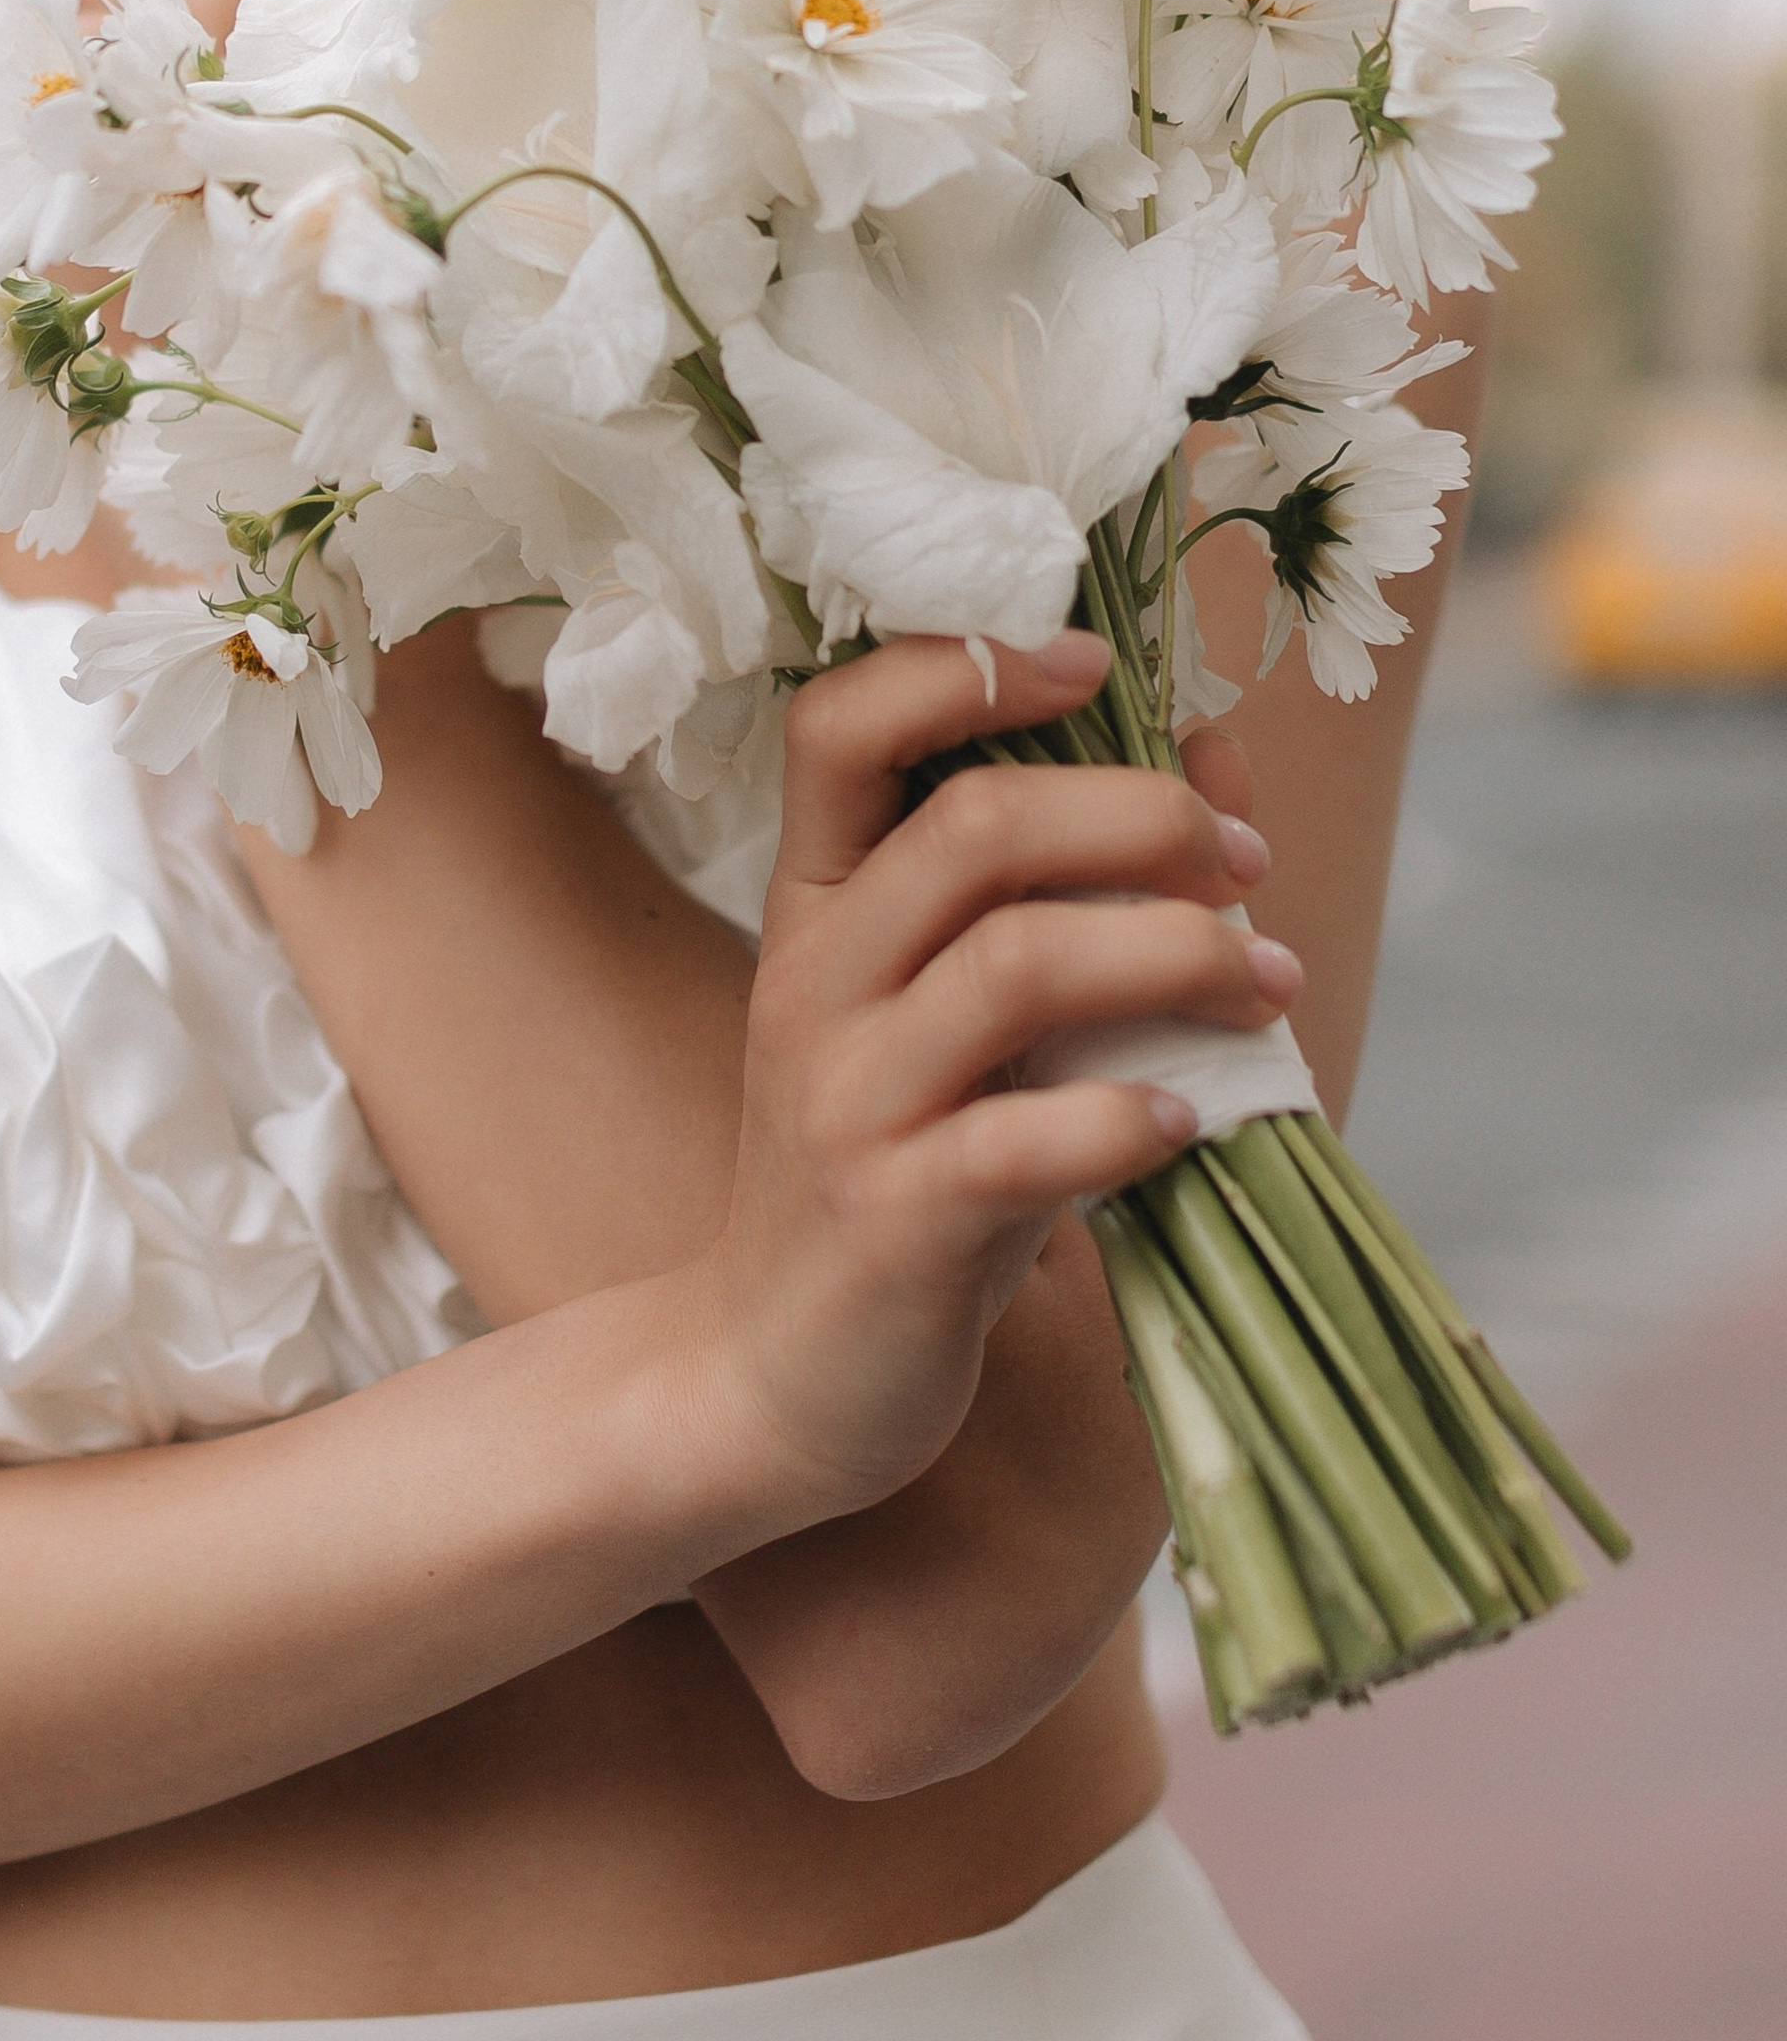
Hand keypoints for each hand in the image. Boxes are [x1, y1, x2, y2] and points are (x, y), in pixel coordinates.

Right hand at [690, 632, 1294, 1524]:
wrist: (774, 1376)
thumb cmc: (894, 1165)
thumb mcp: (944, 1012)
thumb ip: (1061, 884)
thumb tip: (1214, 753)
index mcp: (817, 905)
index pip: (839, 725)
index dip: (967, 667)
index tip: (1096, 664)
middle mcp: (813, 981)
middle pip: (974, 828)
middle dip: (1142, 819)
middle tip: (1246, 864)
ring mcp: (844, 1103)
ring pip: (1016, 967)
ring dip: (1175, 958)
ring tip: (1266, 987)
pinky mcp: (892, 1223)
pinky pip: (1023, 1142)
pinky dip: (1129, 1117)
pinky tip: (1188, 1123)